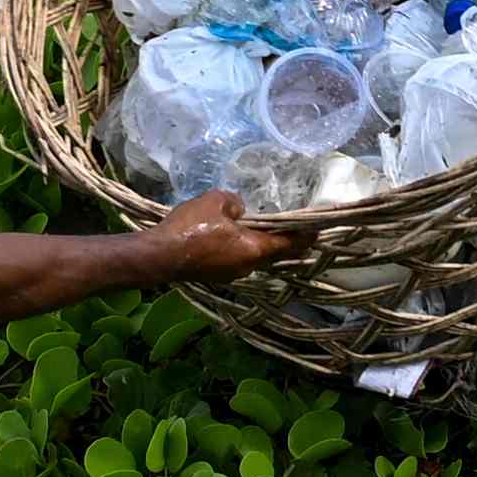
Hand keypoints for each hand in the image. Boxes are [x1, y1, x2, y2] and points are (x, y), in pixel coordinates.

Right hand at [143, 190, 304, 282]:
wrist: (158, 256)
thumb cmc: (190, 228)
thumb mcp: (216, 202)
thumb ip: (235, 203)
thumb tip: (240, 210)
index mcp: (254, 250)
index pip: (290, 244)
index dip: (306, 235)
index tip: (319, 228)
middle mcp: (248, 267)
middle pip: (277, 254)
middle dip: (290, 241)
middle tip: (301, 227)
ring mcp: (232, 274)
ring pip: (258, 257)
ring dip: (266, 244)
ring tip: (270, 227)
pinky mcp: (217, 274)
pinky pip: (241, 259)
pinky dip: (247, 247)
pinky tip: (240, 235)